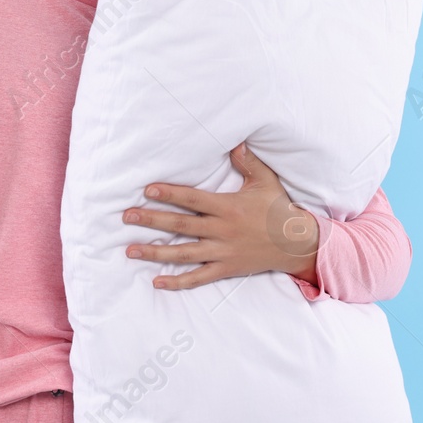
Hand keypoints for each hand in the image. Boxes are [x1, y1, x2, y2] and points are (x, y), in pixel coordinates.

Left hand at [121, 143, 321, 290]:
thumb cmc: (278, 209)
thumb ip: (248, 161)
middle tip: (127, 217)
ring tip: (131, 250)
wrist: (296, 244)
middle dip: (152, 220)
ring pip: (184, 253)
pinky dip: (178, 281)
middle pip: (181, 225)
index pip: (193, 200)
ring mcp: (222, 253)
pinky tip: (157, 281)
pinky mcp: (225, 269)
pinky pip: (198, 277)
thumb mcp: (265, 181)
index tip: (147, 190)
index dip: (170, 194)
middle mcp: (222, 231)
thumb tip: (235, 140)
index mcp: (228, 207)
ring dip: (156, 252)